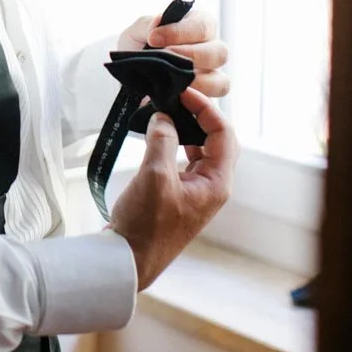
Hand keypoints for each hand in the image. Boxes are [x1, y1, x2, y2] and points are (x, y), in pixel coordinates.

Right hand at [109, 86, 238, 289]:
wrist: (128, 260)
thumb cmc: (145, 225)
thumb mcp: (154, 176)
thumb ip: (163, 140)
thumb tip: (163, 116)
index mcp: (217, 183)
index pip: (223, 134)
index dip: (206, 109)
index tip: (184, 91)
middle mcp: (212, 186)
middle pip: (217, 139)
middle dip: (199, 115)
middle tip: (176, 97)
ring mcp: (196, 191)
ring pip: (201, 148)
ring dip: (186, 127)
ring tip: (165, 110)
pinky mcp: (179, 194)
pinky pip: (185, 159)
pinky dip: (174, 142)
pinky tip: (158, 134)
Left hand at [117, 6, 229, 100]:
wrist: (128, 77)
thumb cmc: (137, 49)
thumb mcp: (136, 33)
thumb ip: (146, 24)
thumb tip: (158, 21)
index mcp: (198, 27)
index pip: (203, 25)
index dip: (180, 32)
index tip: (153, 38)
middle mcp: (210, 51)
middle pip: (220, 53)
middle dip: (192, 55)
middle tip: (166, 57)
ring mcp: (209, 77)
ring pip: (221, 81)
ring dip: (198, 82)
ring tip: (173, 81)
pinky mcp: (203, 100)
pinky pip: (210, 104)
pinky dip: (195, 101)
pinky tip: (175, 97)